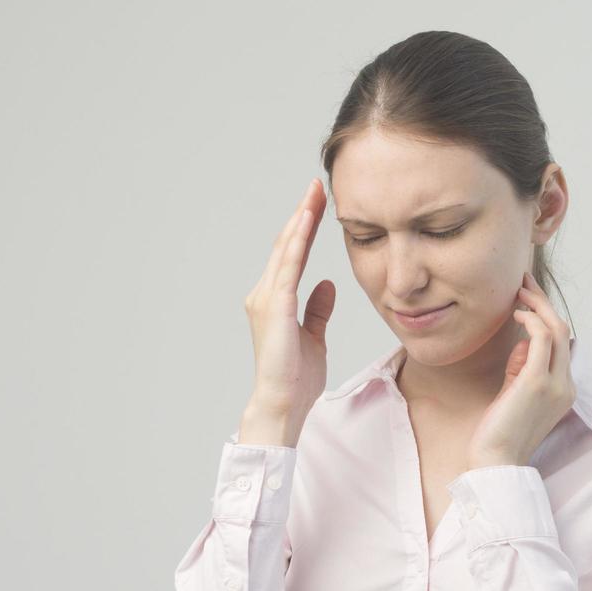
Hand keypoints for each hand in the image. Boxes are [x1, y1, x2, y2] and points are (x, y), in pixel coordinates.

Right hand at [241, 178, 335, 445]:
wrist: (282, 403)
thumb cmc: (295, 378)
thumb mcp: (314, 337)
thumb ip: (318, 309)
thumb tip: (326, 284)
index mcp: (275, 299)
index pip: (293, 254)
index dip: (305, 227)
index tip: (319, 203)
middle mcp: (265, 294)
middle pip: (287, 244)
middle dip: (303, 213)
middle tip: (318, 186)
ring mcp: (266, 298)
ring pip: (286, 249)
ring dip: (301, 219)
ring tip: (314, 194)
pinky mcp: (275, 306)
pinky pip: (288, 267)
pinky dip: (298, 242)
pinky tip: (307, 221)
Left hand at [465, 270, 576, 468]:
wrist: (496, 461)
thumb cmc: (500, 430)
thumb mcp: (515, 392)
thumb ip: (523, 366)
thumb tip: (525, 342)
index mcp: (564, 389)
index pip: (561, 343)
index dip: (546, 315)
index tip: (527, 297)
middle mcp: (566, 385)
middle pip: (563, 330)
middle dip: (543, 301)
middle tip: (523, 280)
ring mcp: (555, 384)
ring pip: (557, 330)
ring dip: (538, 304)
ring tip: (517, 290)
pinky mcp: (537, 382)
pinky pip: (542, 339)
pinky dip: (532, 320)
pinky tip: (515, 312)